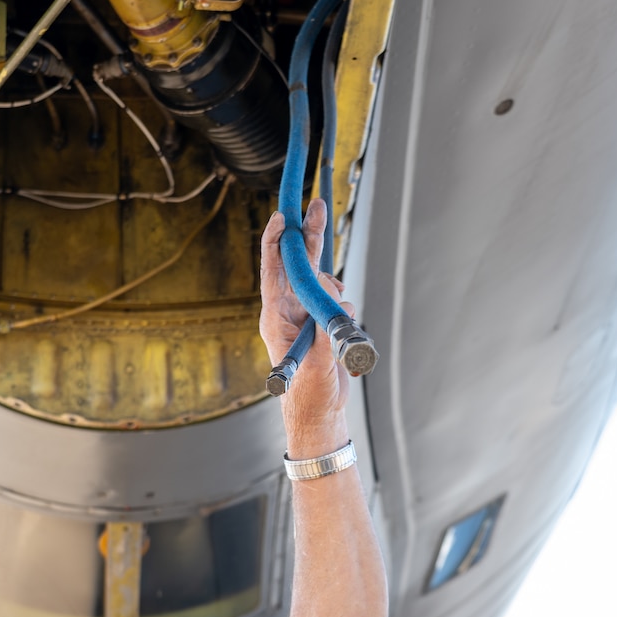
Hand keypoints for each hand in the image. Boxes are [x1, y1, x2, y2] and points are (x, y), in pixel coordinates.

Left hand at [259, 199, 351, 454]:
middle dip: (308, 234)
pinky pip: (336, 298)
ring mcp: (306, 313)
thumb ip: (324, 328)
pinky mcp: (322, 321)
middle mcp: (288, 309)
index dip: (277, 241)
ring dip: (332, 285)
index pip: (273, 270)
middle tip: (316, 204)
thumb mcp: (316, 361)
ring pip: (321, 280)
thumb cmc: (308, 392)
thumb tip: (334, 299)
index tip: (283, 216)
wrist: (320, 412)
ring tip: (337, 309)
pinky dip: (342, 303)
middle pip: (298, 263)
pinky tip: (342, 323)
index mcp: (275, 316)